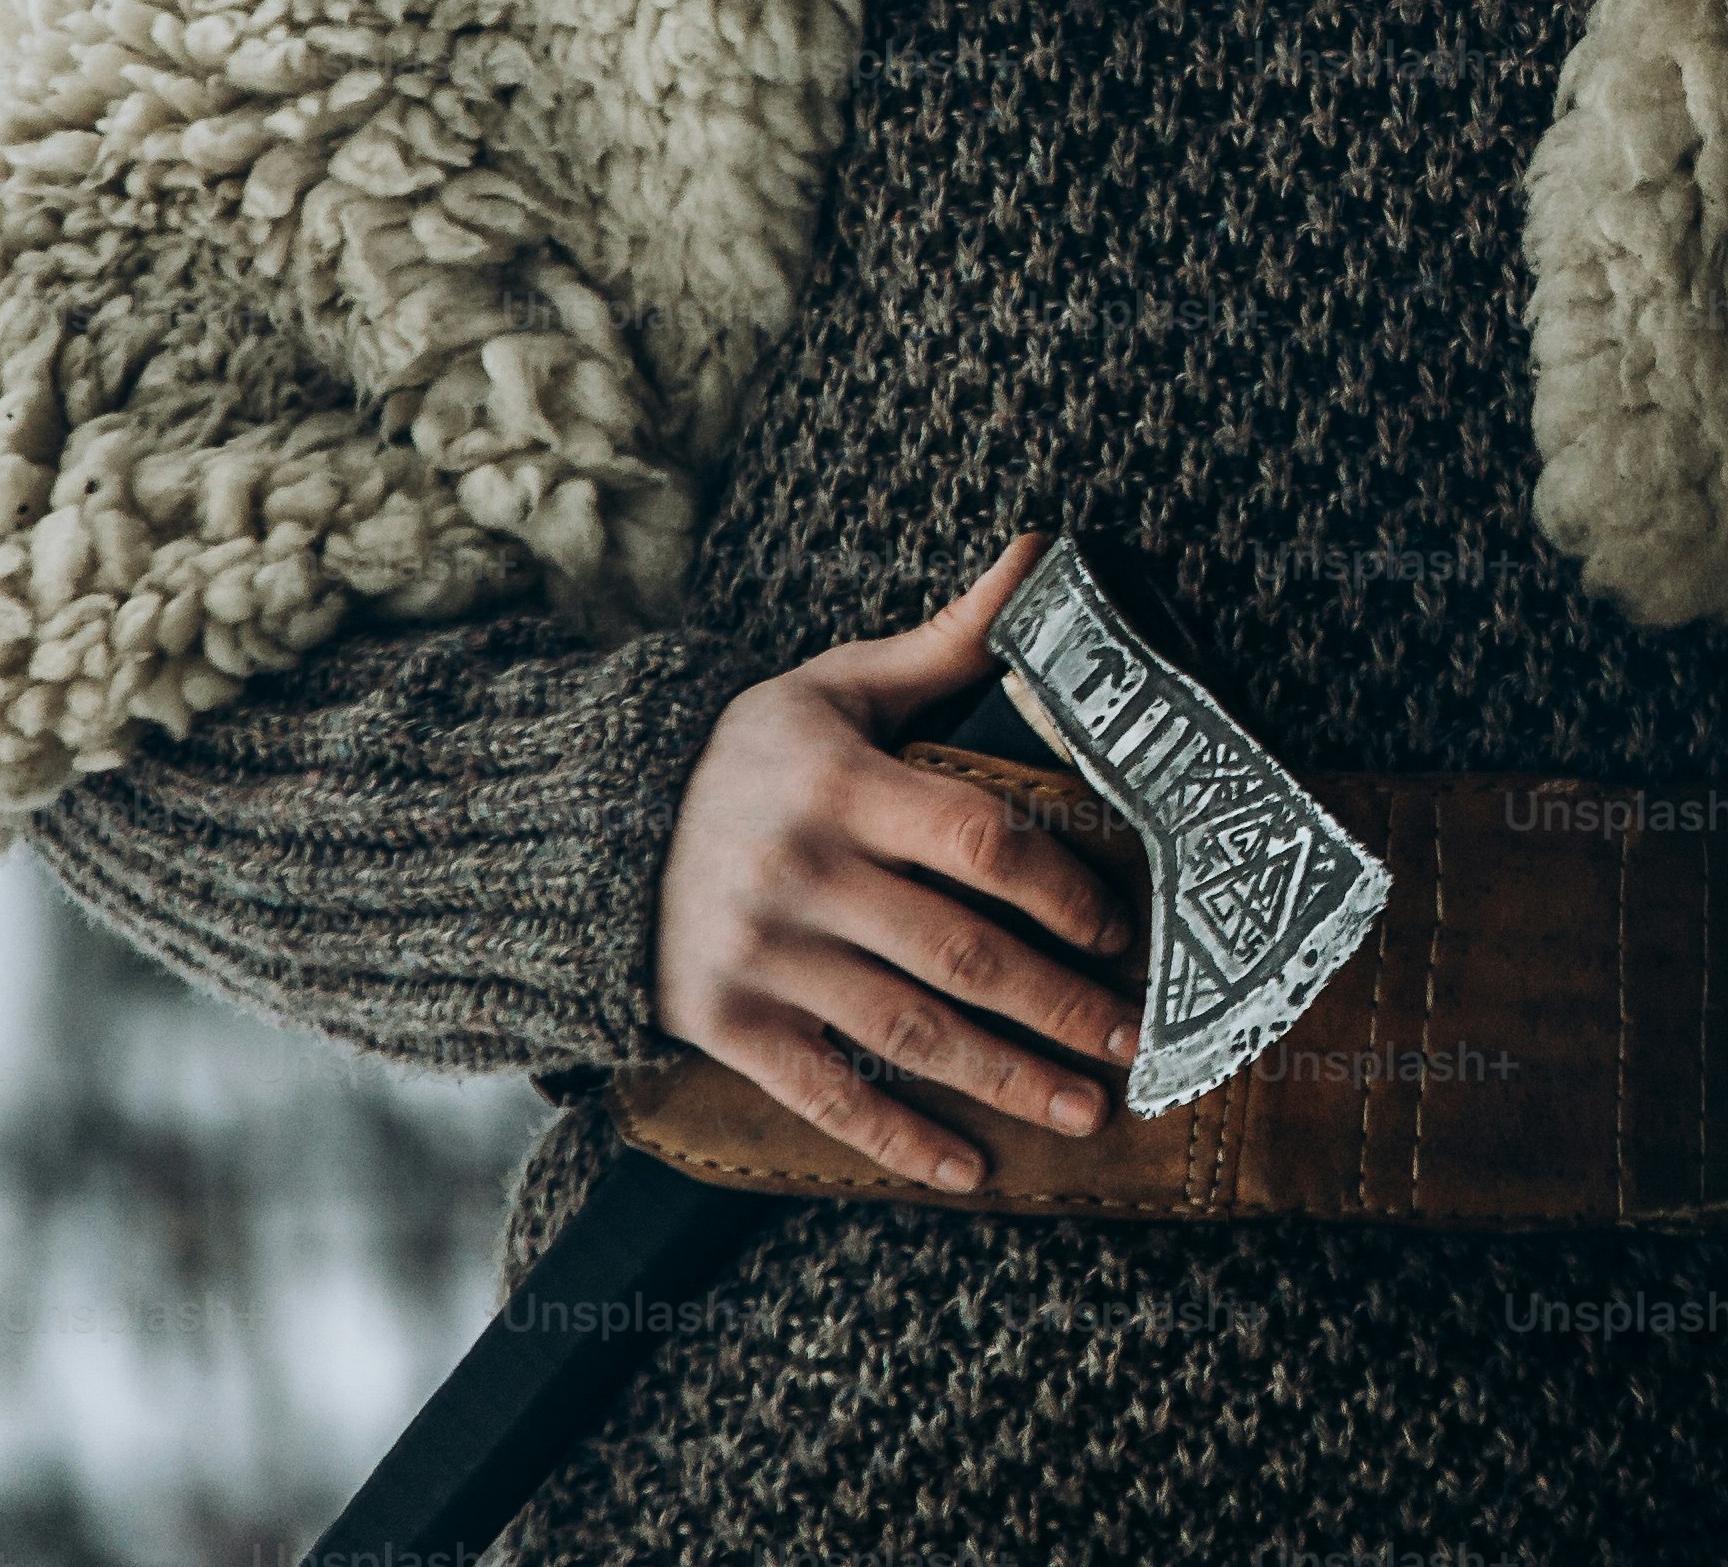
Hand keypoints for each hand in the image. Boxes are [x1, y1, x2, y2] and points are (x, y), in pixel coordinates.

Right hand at [646, 533, 1141, 1189]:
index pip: (979, 838)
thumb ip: (948, 643)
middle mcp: (801, 874)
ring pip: (906, 1031)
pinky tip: (970, 1170)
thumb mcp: (836, 688)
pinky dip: (897, 1139)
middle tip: (1137, 1040)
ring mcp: (760, 958)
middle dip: (1058, 1005)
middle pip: (958, 951)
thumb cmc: (747, 755)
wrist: (591, 828)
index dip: (1059, 888)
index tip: (1120, 929)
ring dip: (1005, 1079)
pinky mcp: (724, 1025)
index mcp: (841, 785)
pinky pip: (824, 1095)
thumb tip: (1046, 557)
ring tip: (1089, 1110)